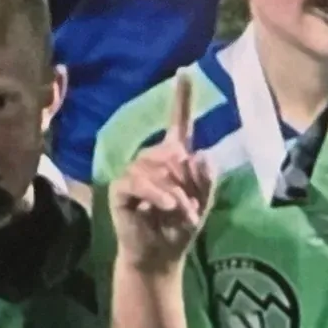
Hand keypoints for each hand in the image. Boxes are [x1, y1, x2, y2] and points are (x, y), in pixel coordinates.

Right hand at [109, 70, 211, 274]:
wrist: (160, 256)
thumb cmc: (180, 228)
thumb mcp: (203, 203)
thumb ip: (205, 179)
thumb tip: (198, 154)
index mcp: (174, 158)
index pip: (179, 122)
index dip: (182, 98)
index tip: (185, 72)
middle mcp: (153, 159)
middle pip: (173, 153)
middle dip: (187, 182)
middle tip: (191, 209)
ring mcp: (135, 172)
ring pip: (157, 169)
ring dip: (175, 194)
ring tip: (181, 214)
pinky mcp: (121, 188)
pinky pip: (139, 181)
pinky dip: (158, 194)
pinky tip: (168, 207)